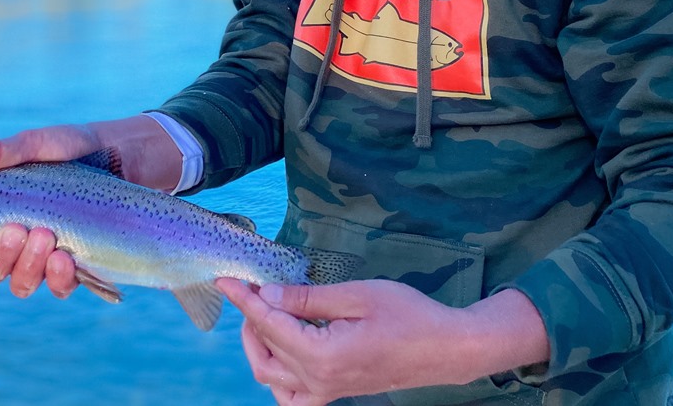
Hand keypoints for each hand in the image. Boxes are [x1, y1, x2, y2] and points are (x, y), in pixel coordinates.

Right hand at [0, 116, 183, 298]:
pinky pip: (61, 287)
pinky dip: (59, 279)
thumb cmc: (70, 148)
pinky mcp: (77, 265)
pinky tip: (65, 261)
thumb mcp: (36, 145)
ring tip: (44, 237)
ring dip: (27, 268)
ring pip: (21, 284)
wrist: (123, 155)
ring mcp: (44, 257)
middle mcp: (13, 244)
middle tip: (16, 231)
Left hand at [216, 279, 548, 405]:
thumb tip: (267, 294)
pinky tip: (281, 351)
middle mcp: (319, 381)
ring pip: (270, 378)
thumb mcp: (356, 296)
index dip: (244, 299)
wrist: (446, 349)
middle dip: (250, 317)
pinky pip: (293, 397)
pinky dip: (277, 376)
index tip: (226, 279)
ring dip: (257, 346)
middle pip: (264, 350)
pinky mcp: (336, 393)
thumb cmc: (408, 315)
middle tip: (252, 288)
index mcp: (323, 355)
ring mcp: (327, 392)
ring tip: (263, 314)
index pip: (268, 324)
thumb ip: (307, 299)